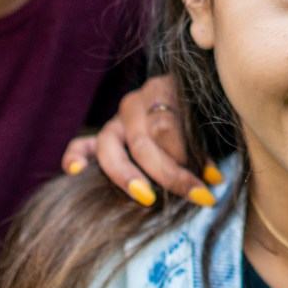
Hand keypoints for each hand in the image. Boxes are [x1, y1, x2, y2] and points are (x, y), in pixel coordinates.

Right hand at [60, 75, 220, 206]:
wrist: (188, 100)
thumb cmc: (199, 115)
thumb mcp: (205, 121)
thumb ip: (204, 145)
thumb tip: (212, 178)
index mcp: (161, 90)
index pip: (167, 126)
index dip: (188, 155)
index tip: (212, 179)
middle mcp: (134, 104)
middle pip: (142, 141)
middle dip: (169, 174)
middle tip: (194, 195)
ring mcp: (115, 121)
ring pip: (109, 145)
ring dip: (127, 175)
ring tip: (147, 197)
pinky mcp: (102, 137)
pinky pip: (80, 145)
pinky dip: (75, 158)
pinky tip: (78, 171)